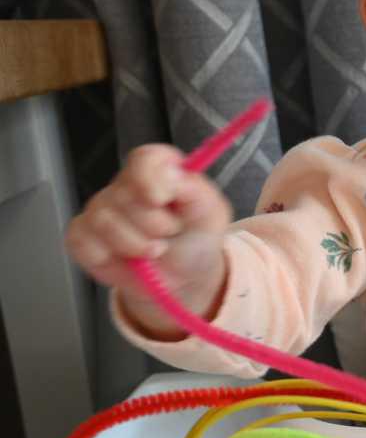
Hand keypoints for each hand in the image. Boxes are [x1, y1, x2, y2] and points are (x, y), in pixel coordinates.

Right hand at [65, 144, 230, 338]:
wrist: (184, 278)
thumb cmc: (196, 241)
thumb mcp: (211, 214)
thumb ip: (195, 189)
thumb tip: (171, 173)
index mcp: (159, 172)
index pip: (144, 159)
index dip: (149, 178)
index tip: (160, 199)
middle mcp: (126, 186)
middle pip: (124, 194)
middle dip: (153, 224)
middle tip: (169, 233)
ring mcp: (101, 209)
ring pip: (105, 221)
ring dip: (136, 244)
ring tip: (155, 250)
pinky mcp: (83, 235)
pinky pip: (84, 242)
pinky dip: (110, 258)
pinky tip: (129, 260)